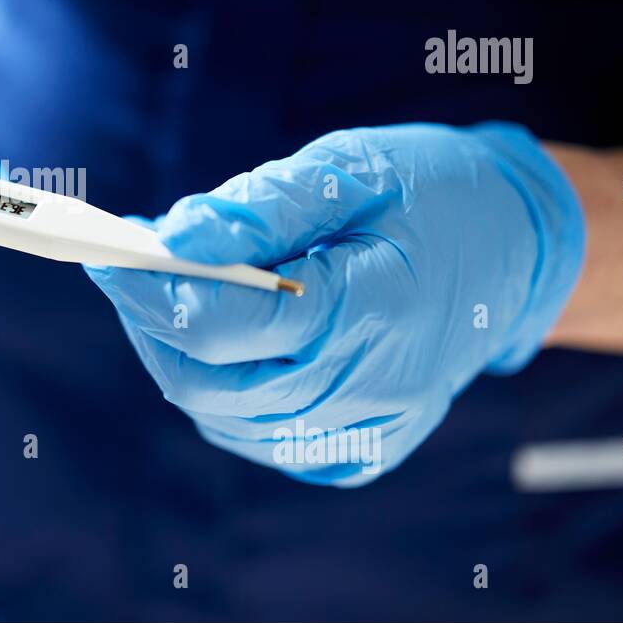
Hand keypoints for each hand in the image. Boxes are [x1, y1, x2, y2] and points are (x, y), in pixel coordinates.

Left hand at [86, 123, 584, 484]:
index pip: (224, 324)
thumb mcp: (352, 169)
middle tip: (123, 270)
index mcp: (373, 309)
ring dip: (177, 357)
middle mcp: (369, 387)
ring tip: (165, 295)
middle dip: (150, 324)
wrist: (518, 250)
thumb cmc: (432, 192)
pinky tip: (221, 340)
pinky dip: (219, 390)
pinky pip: (258, 434)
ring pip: (224, 415)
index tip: (105, 253)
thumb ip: (257, 208)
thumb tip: (169, 235)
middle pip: (209, 380)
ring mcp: (366, 431)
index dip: (150, 290)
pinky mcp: (361, 453)